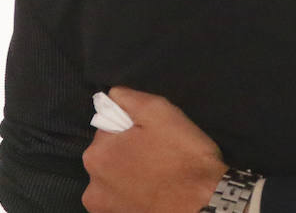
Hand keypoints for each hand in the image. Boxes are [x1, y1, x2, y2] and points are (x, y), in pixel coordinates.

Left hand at [82, 87, 226, 212]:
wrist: (204, 202)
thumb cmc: (183, 155)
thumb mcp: (160, 112)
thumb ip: (130, 98)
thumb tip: (113, 95)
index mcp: (96, 154)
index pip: (109, 129)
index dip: (132, 128)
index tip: (153, 134)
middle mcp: (91, 185)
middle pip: (109, 156)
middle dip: (128, 151)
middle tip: (159, 153)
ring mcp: (103, 208)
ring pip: (115, 179)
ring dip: (129, 175)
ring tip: (159, 174)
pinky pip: (122, 199)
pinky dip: (133, 194)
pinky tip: (155, 191)